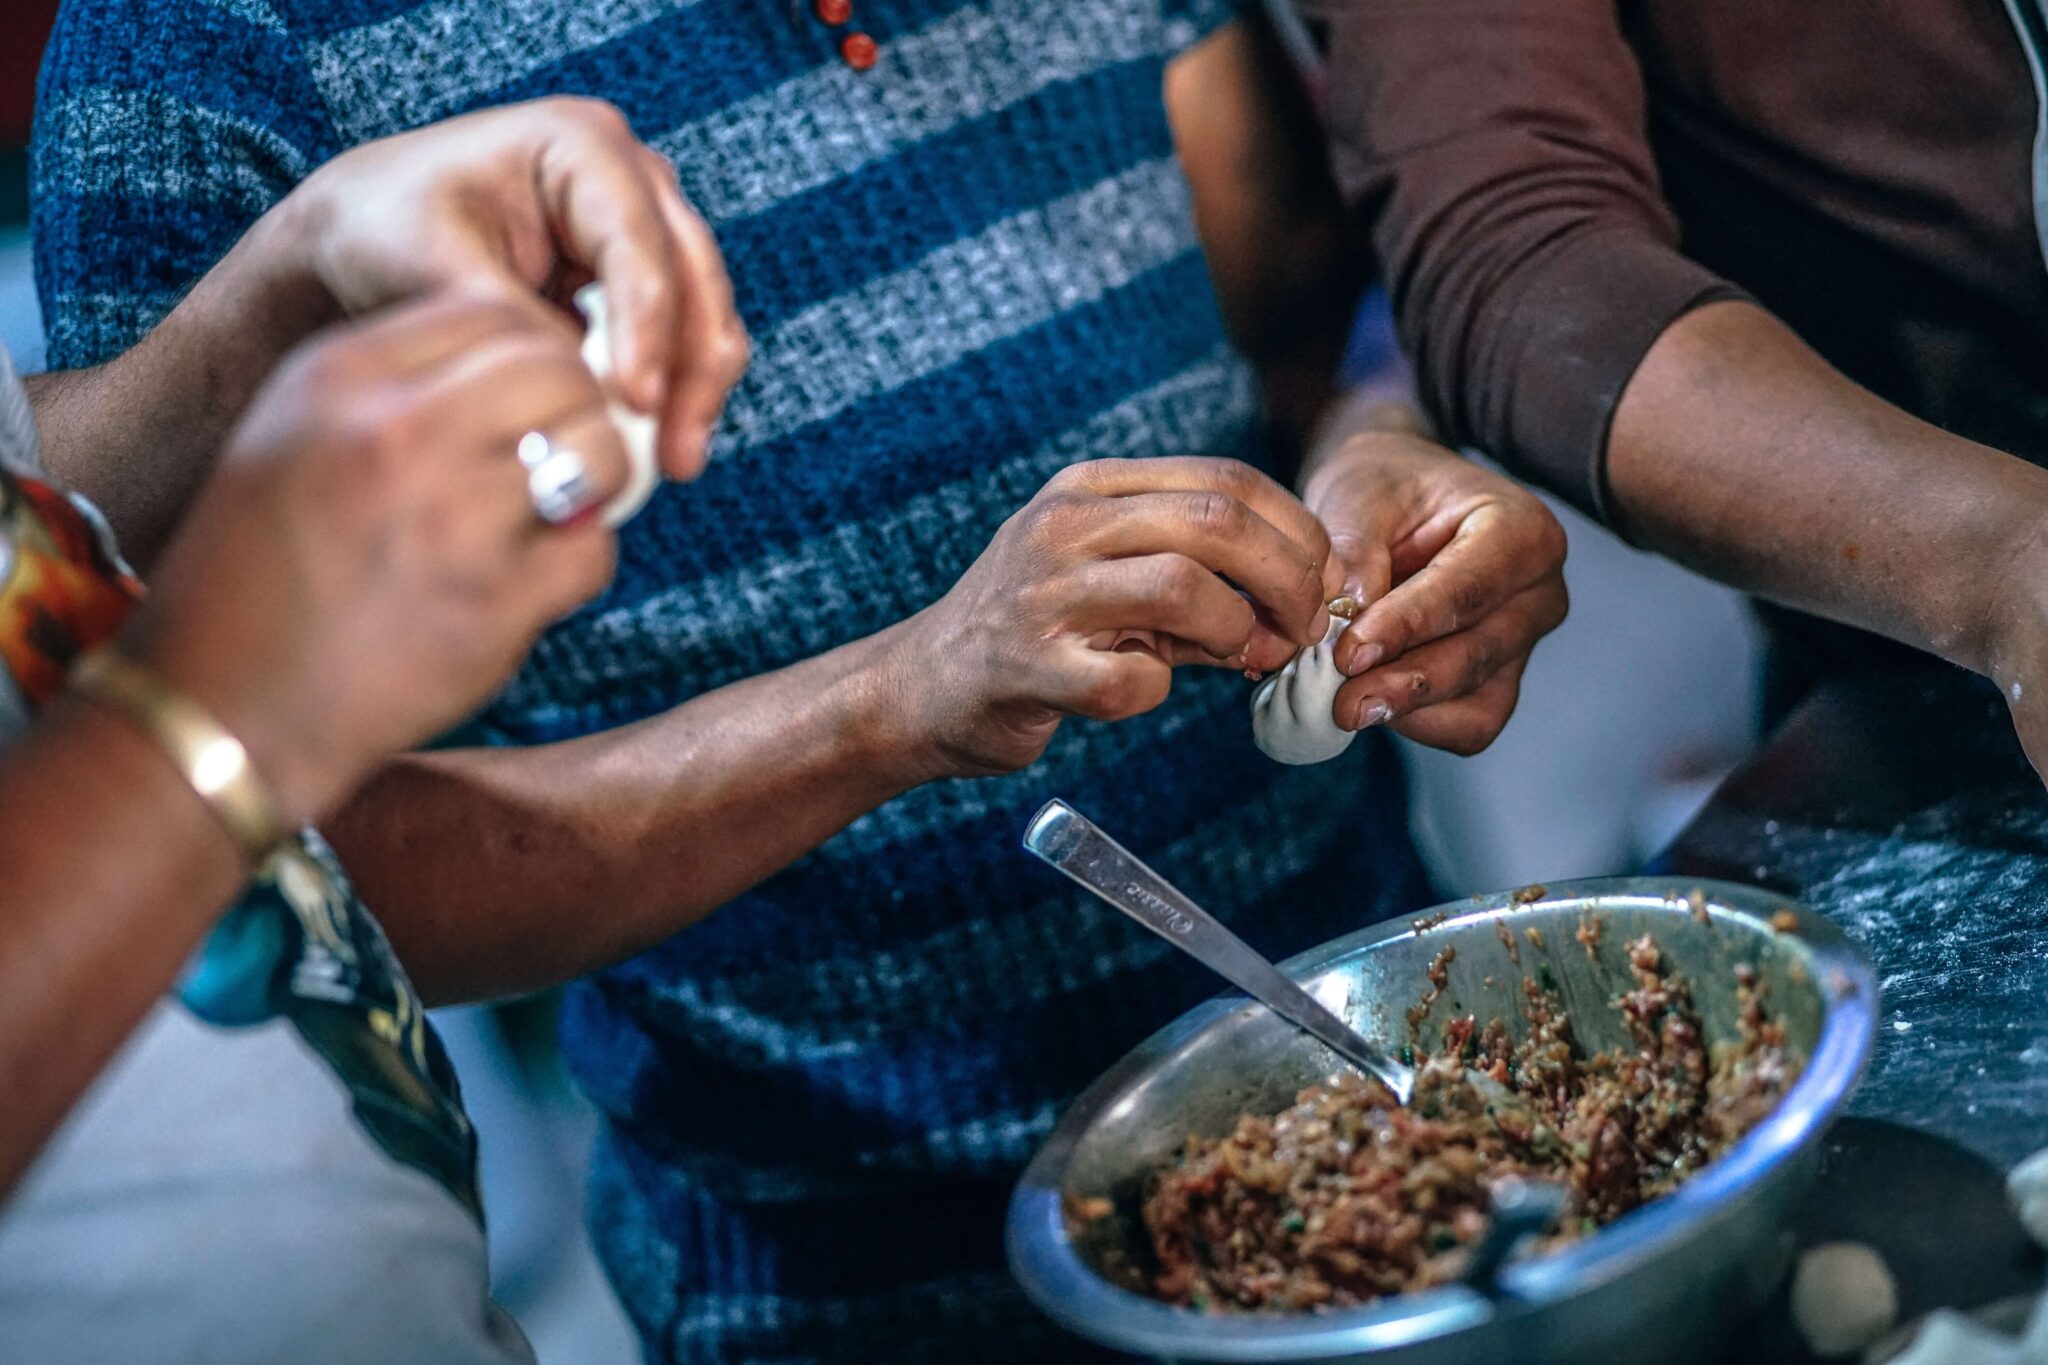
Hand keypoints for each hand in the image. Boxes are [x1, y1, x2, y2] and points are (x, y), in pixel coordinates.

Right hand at [120, 292, 628, 824]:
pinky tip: (536, 579)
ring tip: (561, 509)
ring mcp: (451, 520)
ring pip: (598, 451)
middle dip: (580, 404)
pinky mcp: (494, 603)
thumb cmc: (256, 574)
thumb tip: (518, 355)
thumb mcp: (288, 437)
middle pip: (560, 368)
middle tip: (566, 449)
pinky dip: (580, 562)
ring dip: (598, 479)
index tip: (534, 392)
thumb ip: (390, 383)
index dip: (535, 348)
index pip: (493, 309)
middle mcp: (397, 434)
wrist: (223, 709)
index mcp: (341, 378)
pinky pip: (593, 550)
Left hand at [216, 97, 745, 478]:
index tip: (635, 402)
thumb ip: (515, 327)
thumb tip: (586, 394)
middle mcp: (630, 179)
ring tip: (675, 463)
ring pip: (703, 314)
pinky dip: (675, 396)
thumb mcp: (435, 273)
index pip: (637, 242)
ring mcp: (644, 230)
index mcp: (580, 143)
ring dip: (695, 392)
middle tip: (677, 451)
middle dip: (692, 370)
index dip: (648, 326)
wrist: (362, 243)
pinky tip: (657, 453)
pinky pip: (682, 342)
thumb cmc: (385, 232)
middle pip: (694, 277)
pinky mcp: (640, 285)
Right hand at [883, 457, 1338, 776]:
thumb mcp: (1107, 576)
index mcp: (1091, 489)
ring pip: (1185, 588)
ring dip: (1239, 631)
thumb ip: (1198, 579)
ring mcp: (1042, 594)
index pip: (1227, 481)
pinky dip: (1159, 692)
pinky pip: (1132, 680)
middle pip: (1219, 522)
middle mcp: (1064, 526)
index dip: (1296, 532)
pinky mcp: (1028, 668)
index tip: (1320, 584)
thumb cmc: (1034, 632)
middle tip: (1304, 628)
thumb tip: (1298, 607)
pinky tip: (1141, 691)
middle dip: (1290, 579)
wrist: (918, 688)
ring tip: (1244, 660)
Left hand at [1301, 418, 1567, 754]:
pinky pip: (1470, 725)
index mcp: (1522, 530)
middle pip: (1478, 654)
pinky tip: (1371, 703)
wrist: (1394, 499)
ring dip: (1411, 711)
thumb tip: (1345, 618)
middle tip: (1341, 700)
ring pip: (1480, 701)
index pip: (1467, 590)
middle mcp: (1538, 591)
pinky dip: (1420, 724)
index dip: (1407, 627)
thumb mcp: (1359, 497)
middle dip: (1406, 683)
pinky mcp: (1499, 679)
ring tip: (1346, 703)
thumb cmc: (1384, 489)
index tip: (1349, 653)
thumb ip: (1355, 552)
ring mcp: (1523, 641)